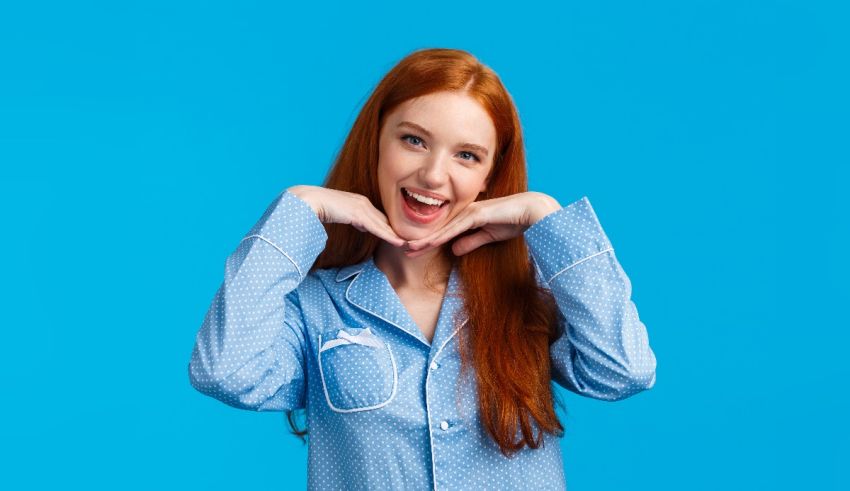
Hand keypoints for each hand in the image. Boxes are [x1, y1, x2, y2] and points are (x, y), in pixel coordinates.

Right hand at [287, 185, 406, 247]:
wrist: (309, 201)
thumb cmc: (322, 208)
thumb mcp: (343, 214)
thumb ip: (354, 219)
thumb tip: (362, 226)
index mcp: (361, 202)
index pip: (380, 218)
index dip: (391, 229)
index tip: (401, 238)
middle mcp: (364, 203)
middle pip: (385, 221)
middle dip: (398, 232)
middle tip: (412, 243)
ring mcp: (361, 207)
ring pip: (384, 224)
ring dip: (397, 236)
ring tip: (409, 246)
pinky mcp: (358, 212)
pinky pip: (376, 227)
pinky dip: (388, 235)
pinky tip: (398, 242)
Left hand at [404, 192, 561, 256]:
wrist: (532, 212)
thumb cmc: (513, 222)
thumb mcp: (488, 236)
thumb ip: (471, 241)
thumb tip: (454, 251)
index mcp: (467, 216)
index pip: (444, 230)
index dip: (428, 240)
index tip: (413, 249)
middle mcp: (465, 212)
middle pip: (438, 228)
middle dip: (421, 239)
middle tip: (402, 249)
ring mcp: (470, 212)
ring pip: (443, 228)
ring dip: (426, 239)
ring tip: (409, 248)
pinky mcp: (477, 215)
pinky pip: (456, 228)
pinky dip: (442, 236)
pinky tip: (429, 243)